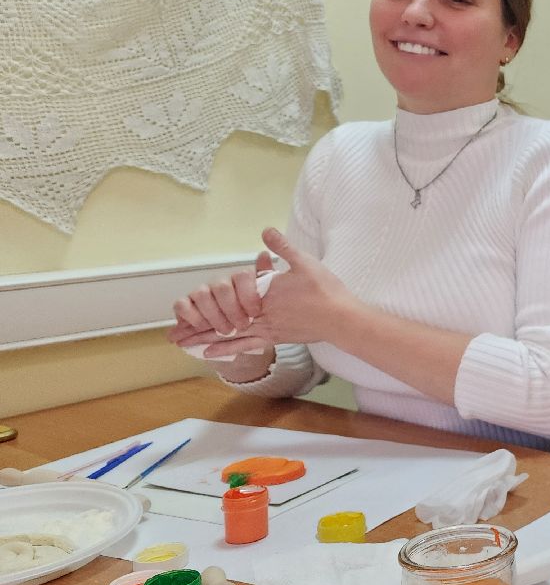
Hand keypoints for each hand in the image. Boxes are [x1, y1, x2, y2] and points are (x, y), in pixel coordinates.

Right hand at [169, 247, 274, 344]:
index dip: (248, 295)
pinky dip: (190, 316)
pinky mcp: (184, 305)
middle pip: (221, 287)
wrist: (236, 331)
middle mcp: (219, 284)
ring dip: (214, 316)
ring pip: (202, 295)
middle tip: (241, 326)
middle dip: (232, 310)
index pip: (241, 276)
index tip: (255, 312)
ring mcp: (200, 293)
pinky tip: (201, 326)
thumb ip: (265, 275)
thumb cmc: (252, 315)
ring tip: (225, 331)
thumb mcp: (267, 299)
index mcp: (239, 281)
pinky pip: (181, 305)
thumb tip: (263, 254)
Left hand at [171, 229, 357, 357]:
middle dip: (196, 325)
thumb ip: (283, 248)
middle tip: (173, 333)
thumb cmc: (325, 290)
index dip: (207, 301)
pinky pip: (247, 344)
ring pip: (230, 333)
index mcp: (264, 291)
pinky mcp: (276, 338)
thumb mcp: (304, 262)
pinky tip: (210, 352)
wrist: (341, 318)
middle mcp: (260, 311)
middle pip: (222, 318)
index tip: (186, 305)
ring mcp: (267, 327)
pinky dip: (227, 348)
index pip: (230, 294)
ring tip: (183, 344)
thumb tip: (266, 231)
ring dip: (205, 338)